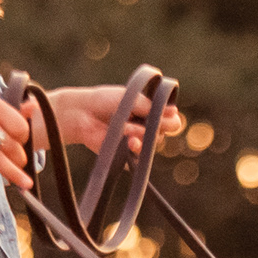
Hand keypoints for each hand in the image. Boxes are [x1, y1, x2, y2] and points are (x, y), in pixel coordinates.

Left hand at [48, 83, 182, 156]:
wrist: (82, 114)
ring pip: (152, 144)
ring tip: (125, 128)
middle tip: (143, 121)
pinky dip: (134, 149)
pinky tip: (127, 142)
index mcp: (150, 111)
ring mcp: (137, 141)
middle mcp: (146, 127)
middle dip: (156, 126)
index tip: (164, 115)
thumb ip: (151, 107)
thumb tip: (175, 114)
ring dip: (141, 135)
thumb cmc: (105, 101)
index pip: (171, 119)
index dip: (170, 119)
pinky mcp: (126, 155)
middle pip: (164, 133)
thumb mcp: (131, 98)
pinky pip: (138, 159)